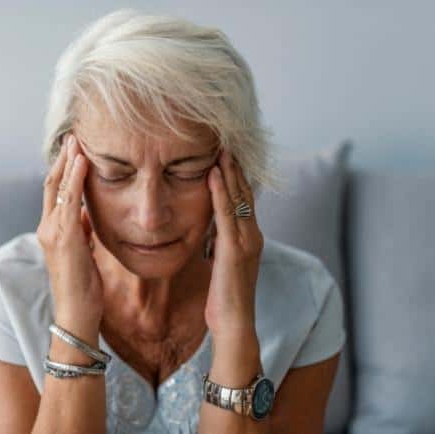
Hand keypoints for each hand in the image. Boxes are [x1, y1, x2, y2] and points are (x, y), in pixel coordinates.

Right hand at [37, 133, 103, 329]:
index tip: (74, 150)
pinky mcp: (64, 237)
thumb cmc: (83, 286)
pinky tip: (83, 162)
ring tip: (78, 141)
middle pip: (52, 184)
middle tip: (74, 136)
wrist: (76, 313)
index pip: (55, 193)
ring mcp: (53, 232)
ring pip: (58, 188)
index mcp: (51, 230)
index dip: (63, 170)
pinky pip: (69, 201)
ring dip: (69, 162)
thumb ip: (81, 231)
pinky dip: (75, 179)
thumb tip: (87, 214)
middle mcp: (47, 227)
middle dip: (63, 159)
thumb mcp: (83, 252)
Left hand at [204, 149, 263, 338]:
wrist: (235, 323)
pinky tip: (214, 173)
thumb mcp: (223, 264)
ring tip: (221, 149)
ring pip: (238, 198)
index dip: (237, 178)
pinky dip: (220, 191)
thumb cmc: (225, 298)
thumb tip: (212, 230)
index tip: (227, 156)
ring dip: (229, 172)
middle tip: (226, 142)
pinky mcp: (235, 248)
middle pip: (245, 193)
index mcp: (250, 238)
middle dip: (235, 168)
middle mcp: (253, 235)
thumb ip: (221, 244)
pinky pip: (226, 213)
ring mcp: (246, 241)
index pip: (244, 201)